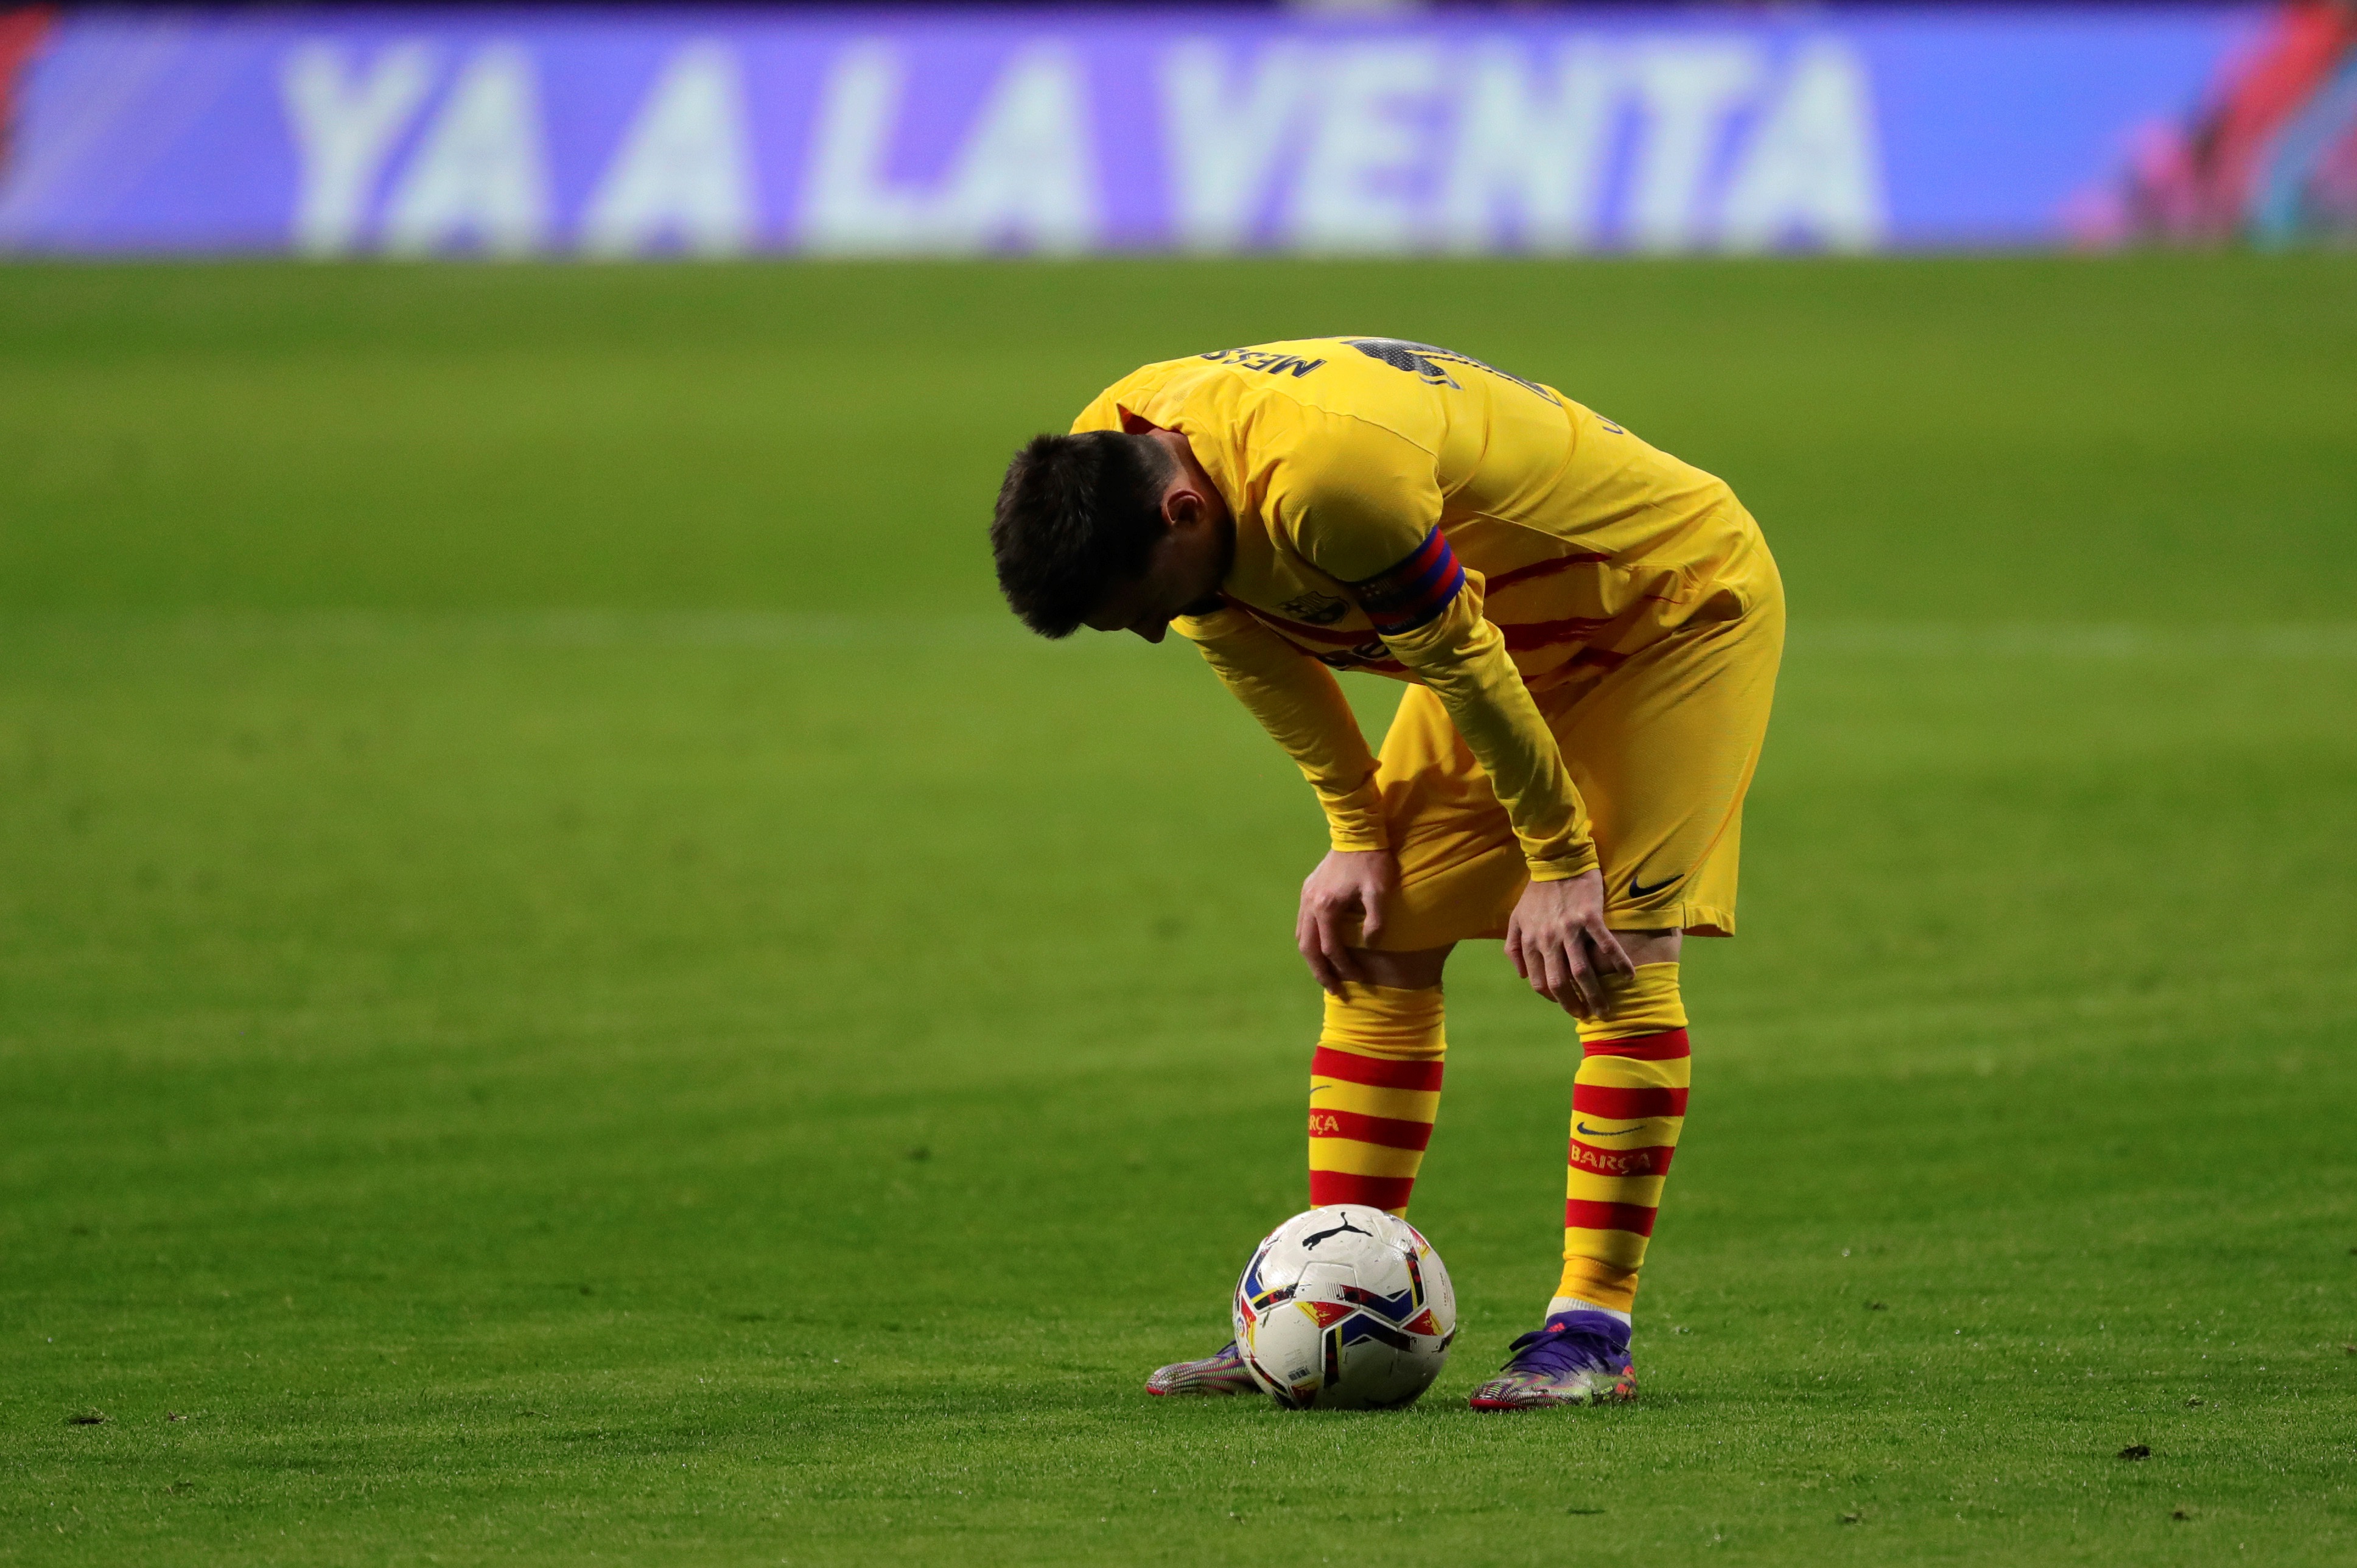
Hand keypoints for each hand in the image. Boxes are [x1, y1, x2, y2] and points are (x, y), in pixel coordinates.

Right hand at [1296, 849, 1396, 995]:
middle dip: (1320, 971)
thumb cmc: (1372, 861)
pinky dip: (1310, 940)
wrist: (1358, 832)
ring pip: (1302, 936)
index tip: (1358, 979)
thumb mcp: (1380, 891)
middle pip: (1309, 948)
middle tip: (1334, 990)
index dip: (1344, 967)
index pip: (1332, 948)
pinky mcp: (1309, 888)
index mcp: (1326, 907)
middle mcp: (1311, 904)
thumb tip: (1370, 944)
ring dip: (1313, 958)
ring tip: (1326, 973)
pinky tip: (1321, 946)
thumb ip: (1376, 919)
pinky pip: (1304, 922)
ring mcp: (1307, 895)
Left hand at [1504, 869, 1634, 1017]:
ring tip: (1606, 1009)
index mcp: (1531, 941)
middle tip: (1588, 1015)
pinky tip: (1629, 976)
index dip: (1553, 997)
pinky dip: (1618, 962)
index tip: (1566, 1002)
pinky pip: (1605, 945)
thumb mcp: (1515, 918)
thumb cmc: (1536, 892)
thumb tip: (1521, 975)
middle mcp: (1548, 939)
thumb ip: (1514, 948)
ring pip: (1582, 972)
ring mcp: (1569, 929)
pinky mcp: (1589, 917)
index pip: (1539, 982)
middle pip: (1561, 984)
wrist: (1556, 860)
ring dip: (1595, 995)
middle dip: (1574, 1005)